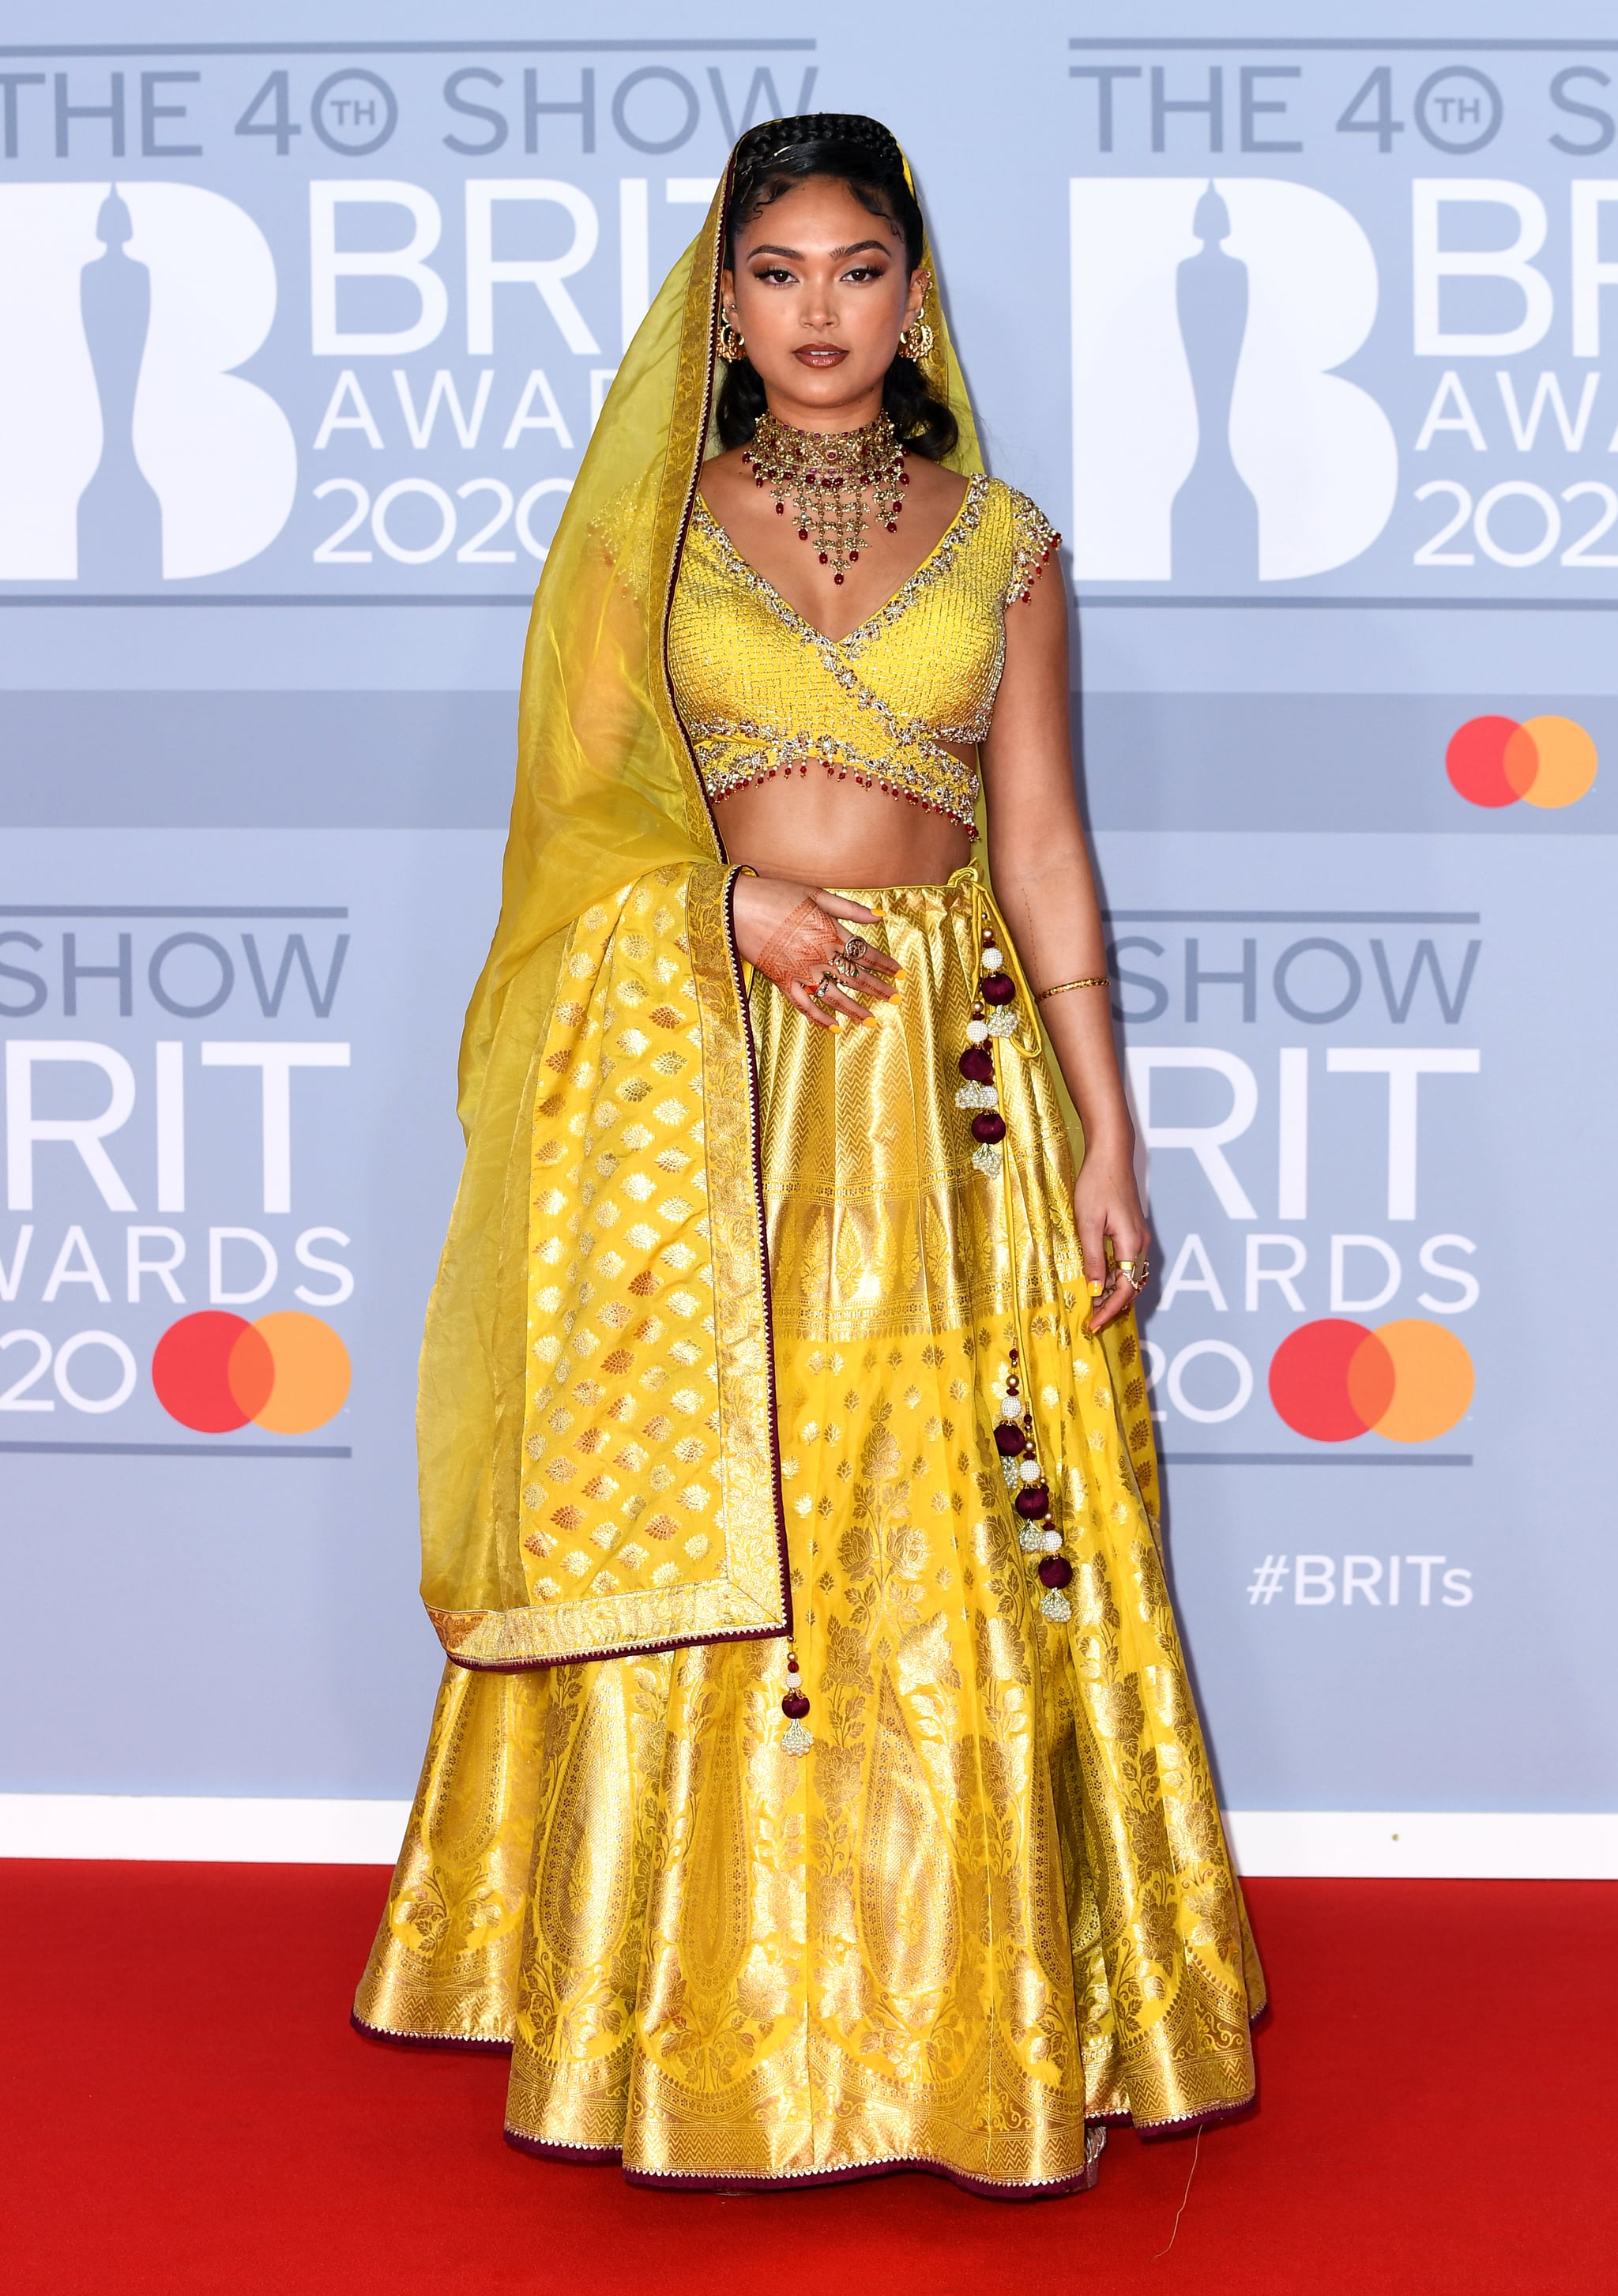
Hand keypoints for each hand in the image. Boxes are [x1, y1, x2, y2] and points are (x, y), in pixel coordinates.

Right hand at [732, 874, 899, 1029]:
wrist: (737, 906)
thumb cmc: (776, 894)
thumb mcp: (816, 894)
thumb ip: (849, 909)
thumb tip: (880, 916)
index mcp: (830, 932)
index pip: (866, 953)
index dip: (886, 965)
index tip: (900, 974)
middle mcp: (820, 955)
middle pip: (856, 977)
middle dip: (879, 989)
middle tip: (896, 999)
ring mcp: (801, 971)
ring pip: (835, 997)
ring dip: (856, 1010)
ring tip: (872, 1021)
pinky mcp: (782, 981)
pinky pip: (804, 1005)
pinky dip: (820, 1018)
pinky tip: (835, 1027)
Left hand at [1073, 1145, 1150, 1335]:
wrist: (1111, 1155)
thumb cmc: (1097, 1184)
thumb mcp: (1088, 1223)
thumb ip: (1092, 1258)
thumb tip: (1094, 1289)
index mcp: (1131, 1244)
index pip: (1125, 1289)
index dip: (1109, 1309)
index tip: (1092, 1324)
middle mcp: (1141, 1244)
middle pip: (1131, 1286)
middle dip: (1112, 1305)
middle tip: (1090, 1319)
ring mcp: (1139, 1237)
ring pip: (1130, 1275)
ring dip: (1113, 1292)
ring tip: (1092, 1303)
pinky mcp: (1133, 1231)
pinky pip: (1127, 1263)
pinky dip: (1115, 1276)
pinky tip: (1098, 1279)